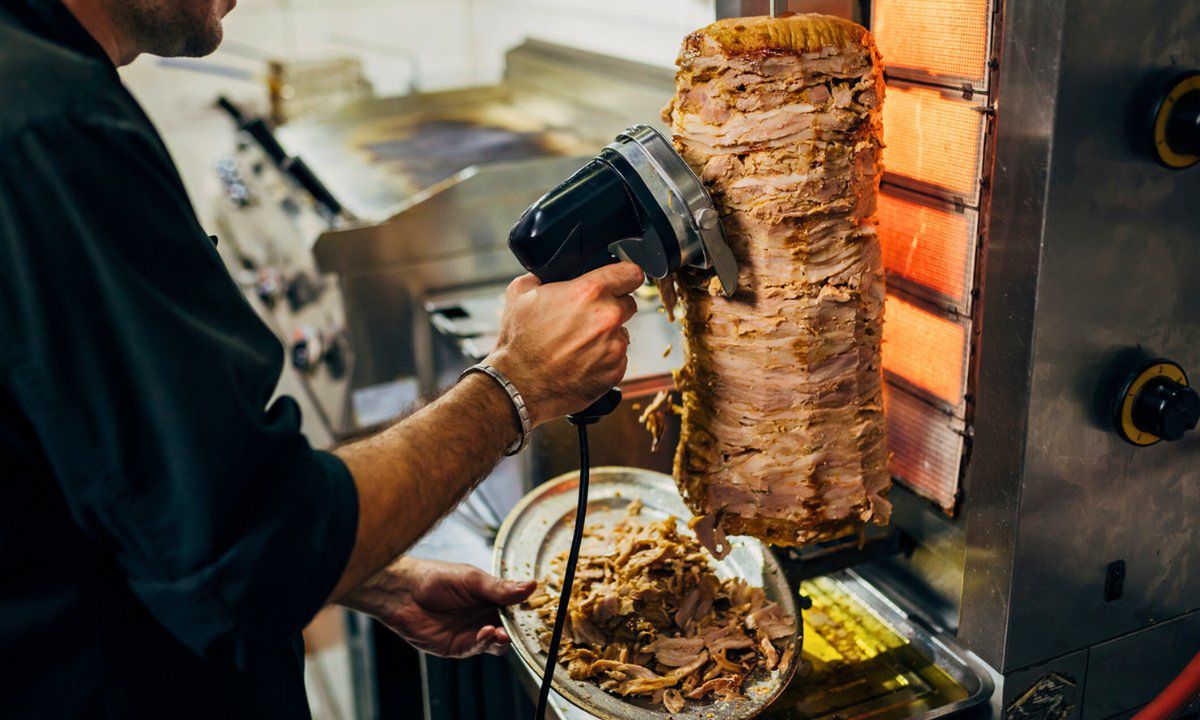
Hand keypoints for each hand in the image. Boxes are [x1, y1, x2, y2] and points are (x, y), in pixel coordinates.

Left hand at [340, 557, 535, 658]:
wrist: (404, 593)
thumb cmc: (436, 578)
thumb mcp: (472, 579)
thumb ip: (500, 588)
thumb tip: (531, 585)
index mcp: (490, 597)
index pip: (515, 608)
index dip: (526, 611)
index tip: (537, 611)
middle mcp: (483, 616)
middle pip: (510, 629)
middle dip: (518, 631)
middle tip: (523, 628)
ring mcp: (471, 633)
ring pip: (497, 643)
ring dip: (503, 639)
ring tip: (501, 632)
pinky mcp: (458, 647)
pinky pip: (478, 648)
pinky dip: (485, 642)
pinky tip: (485, 632)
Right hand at [487, 262, 644, 424]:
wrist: (519, 385)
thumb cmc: (519, 341)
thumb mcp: (519, 295)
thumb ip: (540, 278)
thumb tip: (545, 275)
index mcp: (590, 292)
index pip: (631, 273)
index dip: (625, 275)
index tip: (623, 280)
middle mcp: (608, 318)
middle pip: (628, 304)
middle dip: (612, 308)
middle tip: (587, 318)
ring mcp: (615, 347)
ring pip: (621, 333)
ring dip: (607, 336)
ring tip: (579, 345)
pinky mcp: (616, 371)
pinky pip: (618, 358)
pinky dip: (605, 359)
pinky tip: (582, 361)